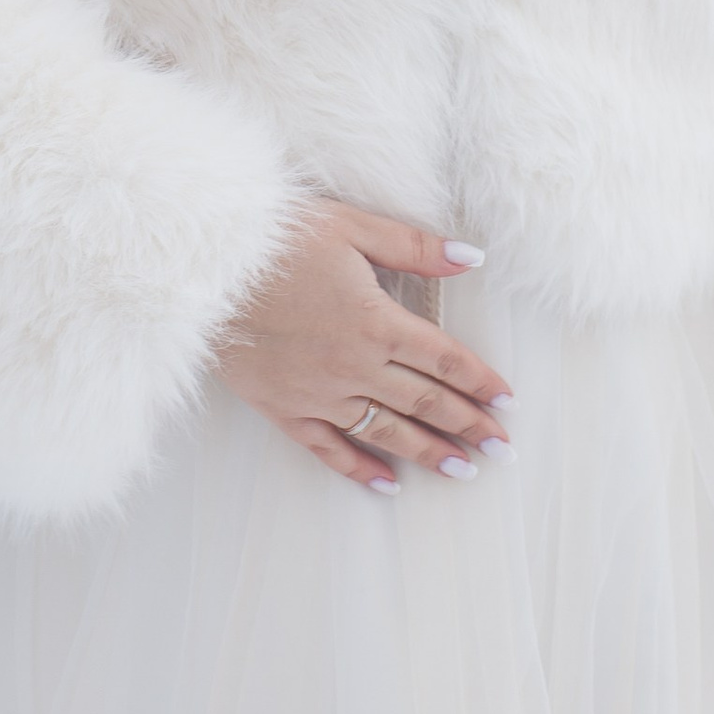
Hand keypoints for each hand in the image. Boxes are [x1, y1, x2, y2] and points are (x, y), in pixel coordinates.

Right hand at [215, 201, 512, 490]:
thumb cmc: (278, 237)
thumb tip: (472, 257)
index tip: (509, 403)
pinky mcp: (284, 409)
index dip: (480, 381)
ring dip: (429, 453)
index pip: (444, 360)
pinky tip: (387, 486)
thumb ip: (414, 247)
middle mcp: (356, 366)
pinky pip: (329, 449)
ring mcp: (320, 394)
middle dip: (469, 425)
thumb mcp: (352, 227)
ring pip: (387, 431)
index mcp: (378, 321)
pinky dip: (360, 470)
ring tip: (464, 471)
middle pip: (425, 402)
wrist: (205, 267)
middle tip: (503, 449)